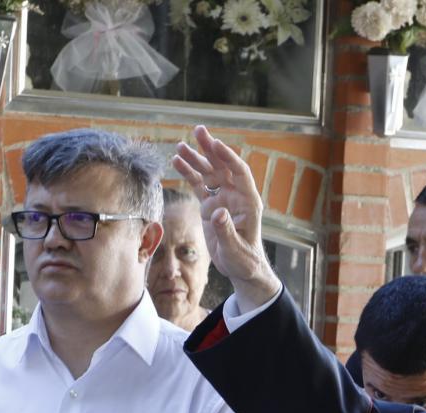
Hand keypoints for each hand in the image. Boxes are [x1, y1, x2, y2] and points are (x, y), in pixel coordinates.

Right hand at [173, 125, 280, 311]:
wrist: (241, 268)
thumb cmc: (244, 260)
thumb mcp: (235, 249)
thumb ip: (226, 231)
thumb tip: (218, 212)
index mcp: (248, 202)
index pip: (240, 172)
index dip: (228, 158)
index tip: (215, 145)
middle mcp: (236, 196)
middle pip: (223, 166)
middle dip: (210, 149)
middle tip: (198, 131)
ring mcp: (223, 199)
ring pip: (209, 173)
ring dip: (196, 159)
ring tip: (180, 146)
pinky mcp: (210, 205)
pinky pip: (199, 186)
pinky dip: (189, 174)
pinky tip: (177, 162)